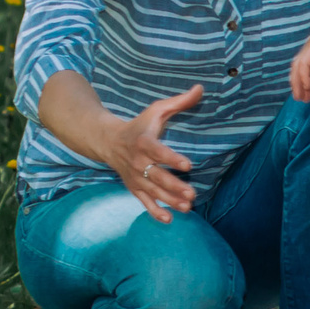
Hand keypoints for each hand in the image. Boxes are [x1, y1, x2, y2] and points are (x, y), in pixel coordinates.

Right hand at [114, 86, 202, 221]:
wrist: (108, 141)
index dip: (172, 158)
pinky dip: (155, 211)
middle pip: (157, 176)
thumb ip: (179, 102)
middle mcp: (138, 162)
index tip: (188, 165)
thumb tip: (201, 88)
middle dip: (174, 186)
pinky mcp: (134, 187)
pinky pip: (144, 201)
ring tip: (188, 207)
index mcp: (144, 142)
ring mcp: (135, 176)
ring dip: (170, 201)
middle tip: (192, 194)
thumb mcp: (157, 110)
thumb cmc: (139, 125)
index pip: (158, 151)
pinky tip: (169, 219)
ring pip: (153, 191)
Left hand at [290, 17, 309, 101]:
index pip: (308, 67)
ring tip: (301, 98)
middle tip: (302, 99)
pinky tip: (308, 87)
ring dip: (298, 84)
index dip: (308, 80)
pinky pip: (303, 67)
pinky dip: (304, 77)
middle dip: (299, 85)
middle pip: (299, 70)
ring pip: (298, 70)